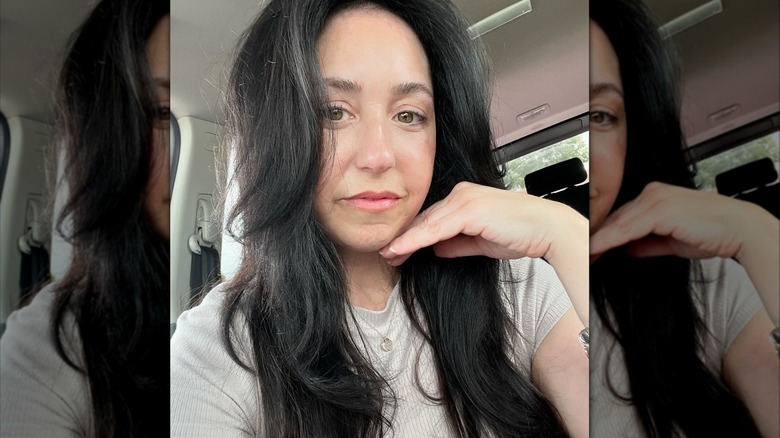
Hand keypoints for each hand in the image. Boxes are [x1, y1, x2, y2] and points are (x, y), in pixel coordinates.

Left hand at [379, 181, 588, 325]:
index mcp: (464, 198)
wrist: (546, 229)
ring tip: (386, 254)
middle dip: (403, 237)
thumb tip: (435, 249)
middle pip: (425, 218)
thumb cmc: (521, 233)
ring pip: (426, 223)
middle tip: (384, 253)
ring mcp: (464, 199)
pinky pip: (435, 228)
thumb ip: (456, 244)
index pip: (432, 218)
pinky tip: (401, 249)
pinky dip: (416, 240)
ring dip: (404, 240)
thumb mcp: (481, 242)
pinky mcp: (469, 209)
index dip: (412, 235)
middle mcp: (461, 193)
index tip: (395, 250)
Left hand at [590, 182, 764, 260]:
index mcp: (656, 197)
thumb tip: (626, 250)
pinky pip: (626, 228)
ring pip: (617, 223)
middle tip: (577, 255)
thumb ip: (646, 244)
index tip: (588, 249)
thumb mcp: (672, 242)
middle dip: (595, 237)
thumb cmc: (715, 234)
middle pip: (615, 218)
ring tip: (580, 256)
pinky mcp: (659, 209)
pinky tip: (595, 250)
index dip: (603, 234)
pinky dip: (608, 240)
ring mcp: (655, 198)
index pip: (621, 217)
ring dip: (596, 240)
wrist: (741, 230)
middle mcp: (652, 193)